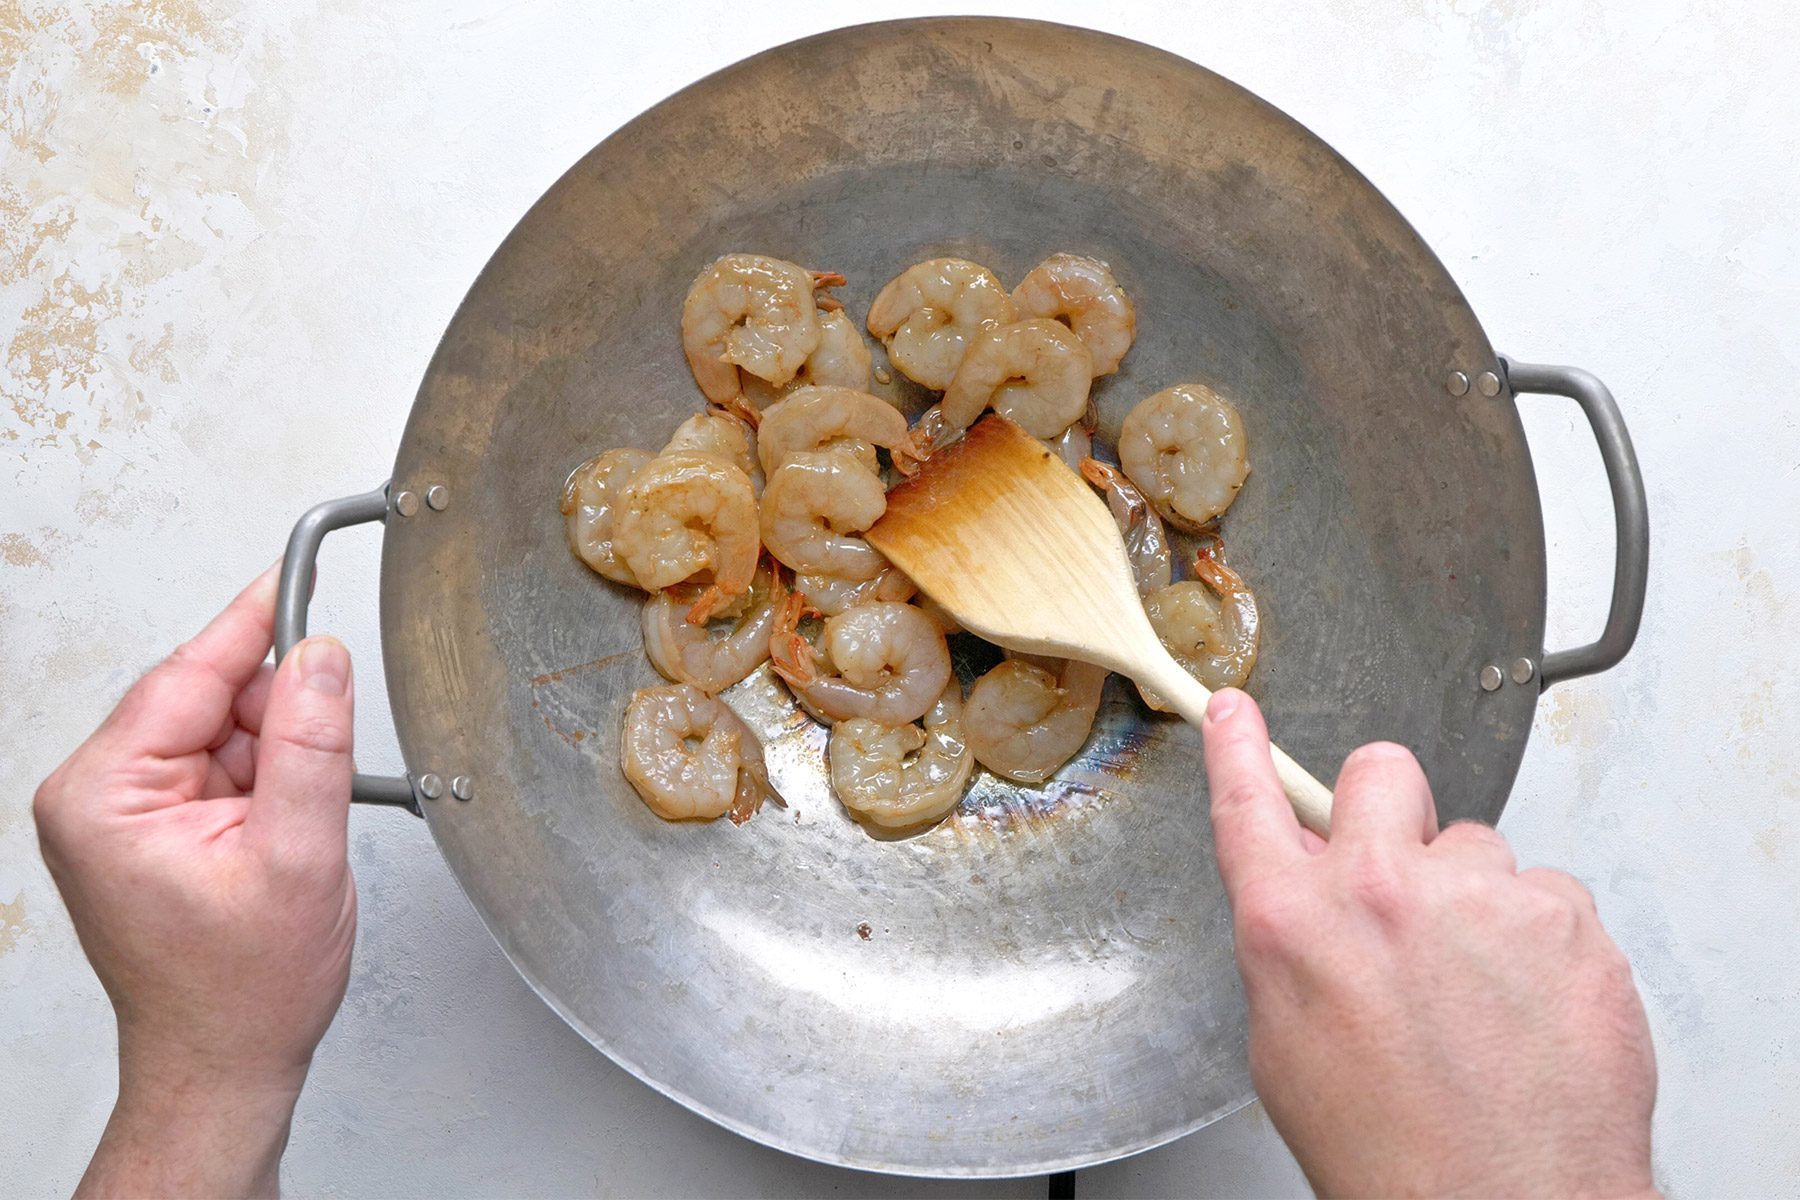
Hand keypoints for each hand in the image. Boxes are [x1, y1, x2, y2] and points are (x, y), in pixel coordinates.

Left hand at [34, 565, 357, 1197]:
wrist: (225, 1064)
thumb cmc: (239, 992)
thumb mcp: (296, 856)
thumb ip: (310, 746)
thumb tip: (320, 658)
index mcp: (104, 795)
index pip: (188, 675)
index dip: (254, 624)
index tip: (296, 574)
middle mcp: (98, 796)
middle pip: (209, 700)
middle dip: (278, 723)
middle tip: (317, 777)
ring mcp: (122, 812)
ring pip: (225, 733)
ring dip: (277, 762)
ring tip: (294, 831)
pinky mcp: (153, 827)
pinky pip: (225, 768)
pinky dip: (270, 785)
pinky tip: (284, 830)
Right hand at [1201, 688, 1656, 1198]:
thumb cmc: (1392, 1149)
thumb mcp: (1288, 1045)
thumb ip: (1294, 944)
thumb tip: (1312, 893)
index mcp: (1294, 923)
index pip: (1249, 803)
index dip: (1239, 746)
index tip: (1236, 712)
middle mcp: (1381, 891)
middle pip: (1384, 772)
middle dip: (1393, 813)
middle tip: (1409, 878)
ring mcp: (1479, 897)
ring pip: (1479, 846)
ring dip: (1476, 898)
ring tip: (1481, 989)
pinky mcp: (1564, 920)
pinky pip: (1549, 895)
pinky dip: (1541, 941)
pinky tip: (1529, 1007)